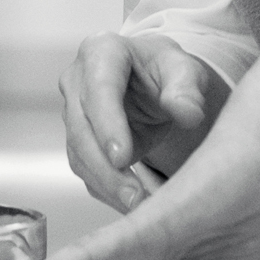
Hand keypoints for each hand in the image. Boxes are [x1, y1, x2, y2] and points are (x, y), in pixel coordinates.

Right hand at [61, 33, 224, 212]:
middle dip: (105, 166)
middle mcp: (77, 78)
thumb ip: (187, 88)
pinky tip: (133, 206)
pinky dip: (107, 190)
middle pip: (81, 125)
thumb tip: (187, 113)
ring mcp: (72, 110)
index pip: (99, 87)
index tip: (122, 157)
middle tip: (135, 198)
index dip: (107, 123)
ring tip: (139, 208)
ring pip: (79, 152)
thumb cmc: (164, 70)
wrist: (150, 80)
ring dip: (106, 184)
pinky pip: (86, 169)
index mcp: (102, 51)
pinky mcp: (77, 139)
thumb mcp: (184, 69)